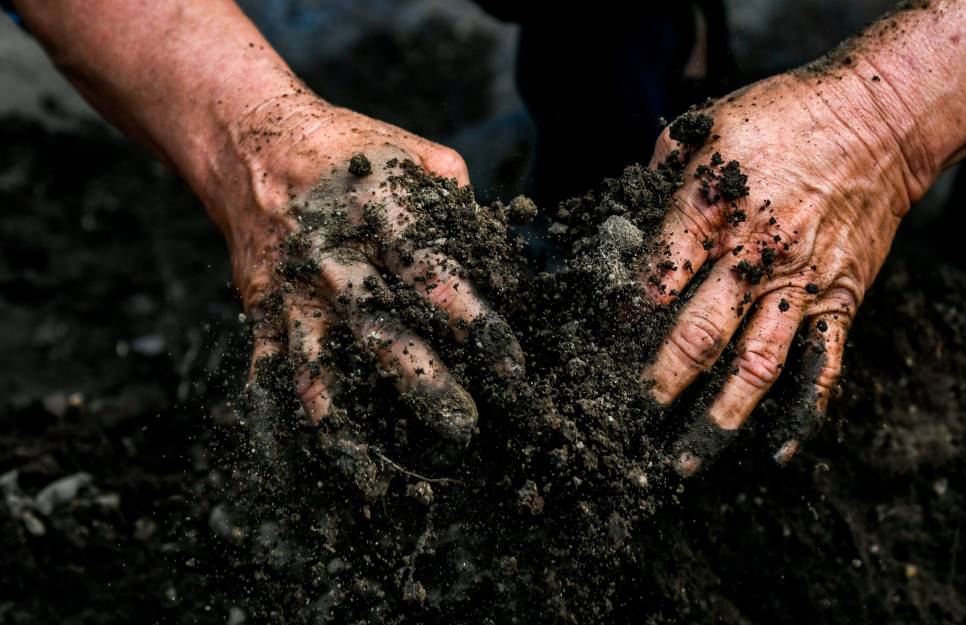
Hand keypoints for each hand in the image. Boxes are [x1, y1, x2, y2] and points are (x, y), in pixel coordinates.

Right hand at [208, 94, 522, 443]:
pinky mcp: (263, 312)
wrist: (253, 144)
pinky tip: (298, 472)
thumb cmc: (354, 152)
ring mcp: (292, 290)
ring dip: (344, 429)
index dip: (476, 325)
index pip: (435, 276)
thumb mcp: (416, 156)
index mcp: (380, 213)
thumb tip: (506, 266)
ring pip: (316, 369)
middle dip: (422, 383)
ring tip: (374, 482)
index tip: (510, 370)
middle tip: (464, 427)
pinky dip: (279, 425)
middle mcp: (332, 256)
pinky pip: (268, 374)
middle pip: (378, 329)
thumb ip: (462, 209)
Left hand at [641, 71, 925, 473]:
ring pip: (755, 367)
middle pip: (697, 335)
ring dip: (717, 420)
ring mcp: (801, 285)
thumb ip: (660, 178)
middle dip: (656, 385)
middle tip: (622, 422)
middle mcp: (756, 256)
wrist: (878, 119)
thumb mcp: (706, 127)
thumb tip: (622, 223)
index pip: (654, 281)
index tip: (593, 353)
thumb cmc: (782, 118)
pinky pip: (822, 367)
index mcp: (714, 211)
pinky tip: (776, 452)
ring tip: (684, 462)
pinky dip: (801, 415)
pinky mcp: (841, 300)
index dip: (621, 322)